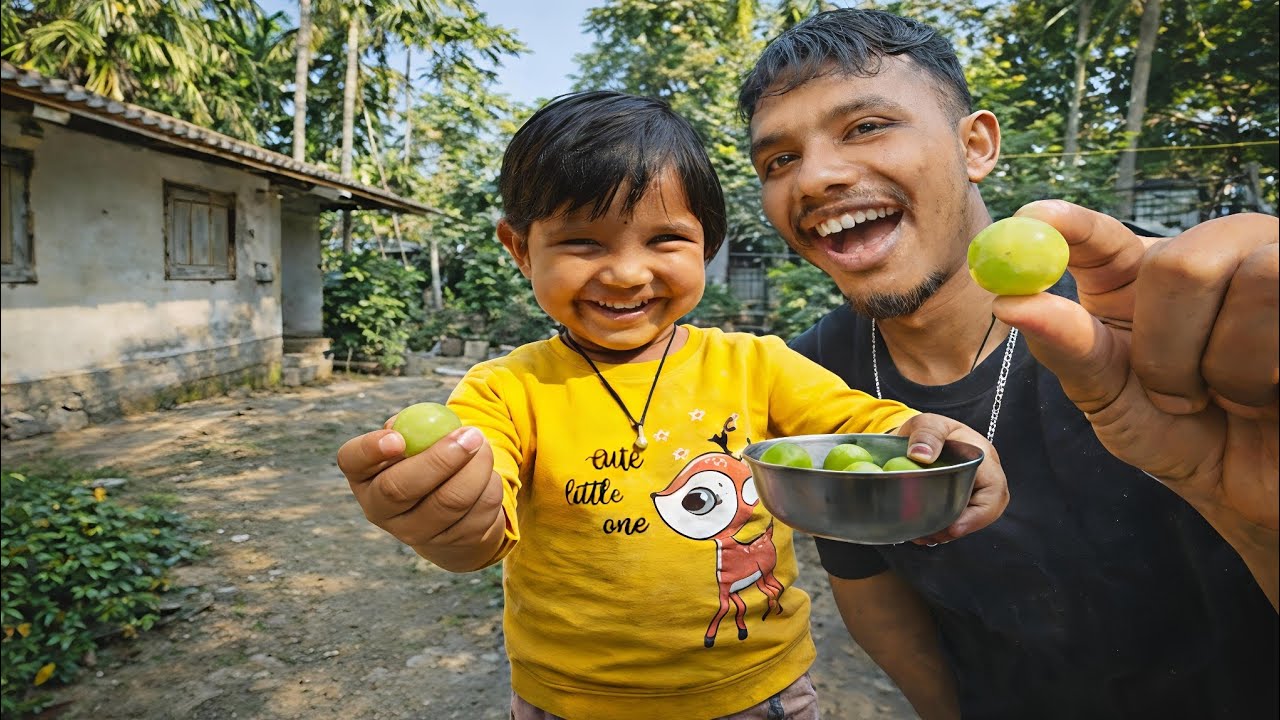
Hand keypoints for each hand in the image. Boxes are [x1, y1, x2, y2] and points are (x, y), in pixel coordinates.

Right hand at [336, 417, 505, 571]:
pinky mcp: (449, 544)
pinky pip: (477, 512)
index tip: (397, 439)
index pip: (353, 460)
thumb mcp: (416, 438)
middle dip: (440, 459)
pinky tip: (486, 474)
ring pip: (449, 502)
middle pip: (400, 489)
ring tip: (484, 446)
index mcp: (364, 473)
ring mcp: (413, 533)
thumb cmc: (427, 458)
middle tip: (470, 435)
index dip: (371, 450)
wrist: (450, 509)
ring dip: (476, 469)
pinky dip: (489, 486)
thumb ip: (417, 425)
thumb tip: (423, 420)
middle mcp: (379, 509)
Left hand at [895, 412, 1008, 544]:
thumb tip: (921, 455)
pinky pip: (955, 520)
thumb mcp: (928, 423)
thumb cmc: (930, 430)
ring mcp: (972, 492)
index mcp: (983, 458)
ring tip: (922, 535)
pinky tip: (921, 532)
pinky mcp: (958, 501)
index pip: (994, 492)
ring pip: (967, 520)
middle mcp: (983, 478)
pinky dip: (939, 529)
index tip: (954, 527)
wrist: (920, 438)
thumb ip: (927, 433)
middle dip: (958, 528)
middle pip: (983, 512)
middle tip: (930, 535)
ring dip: (946, 532)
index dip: (979, 515)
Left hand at [992, 201, 1277, 606]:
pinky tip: (1274, 391)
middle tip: (1176, 396)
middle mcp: (1207, 256)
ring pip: (1257, 280)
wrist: (1257, 486)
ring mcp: (1271, 266)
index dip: (1073, 223)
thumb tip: (1011, 301)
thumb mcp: (1111, 397)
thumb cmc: (1180, 436)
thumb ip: (1067, 347)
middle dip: (1170, 346)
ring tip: (1234, 398)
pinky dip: (1271, 368)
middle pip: (1181, 263)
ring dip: (1231, 364)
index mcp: (1138, 277)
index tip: (1037, 216)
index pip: (1101, 235)